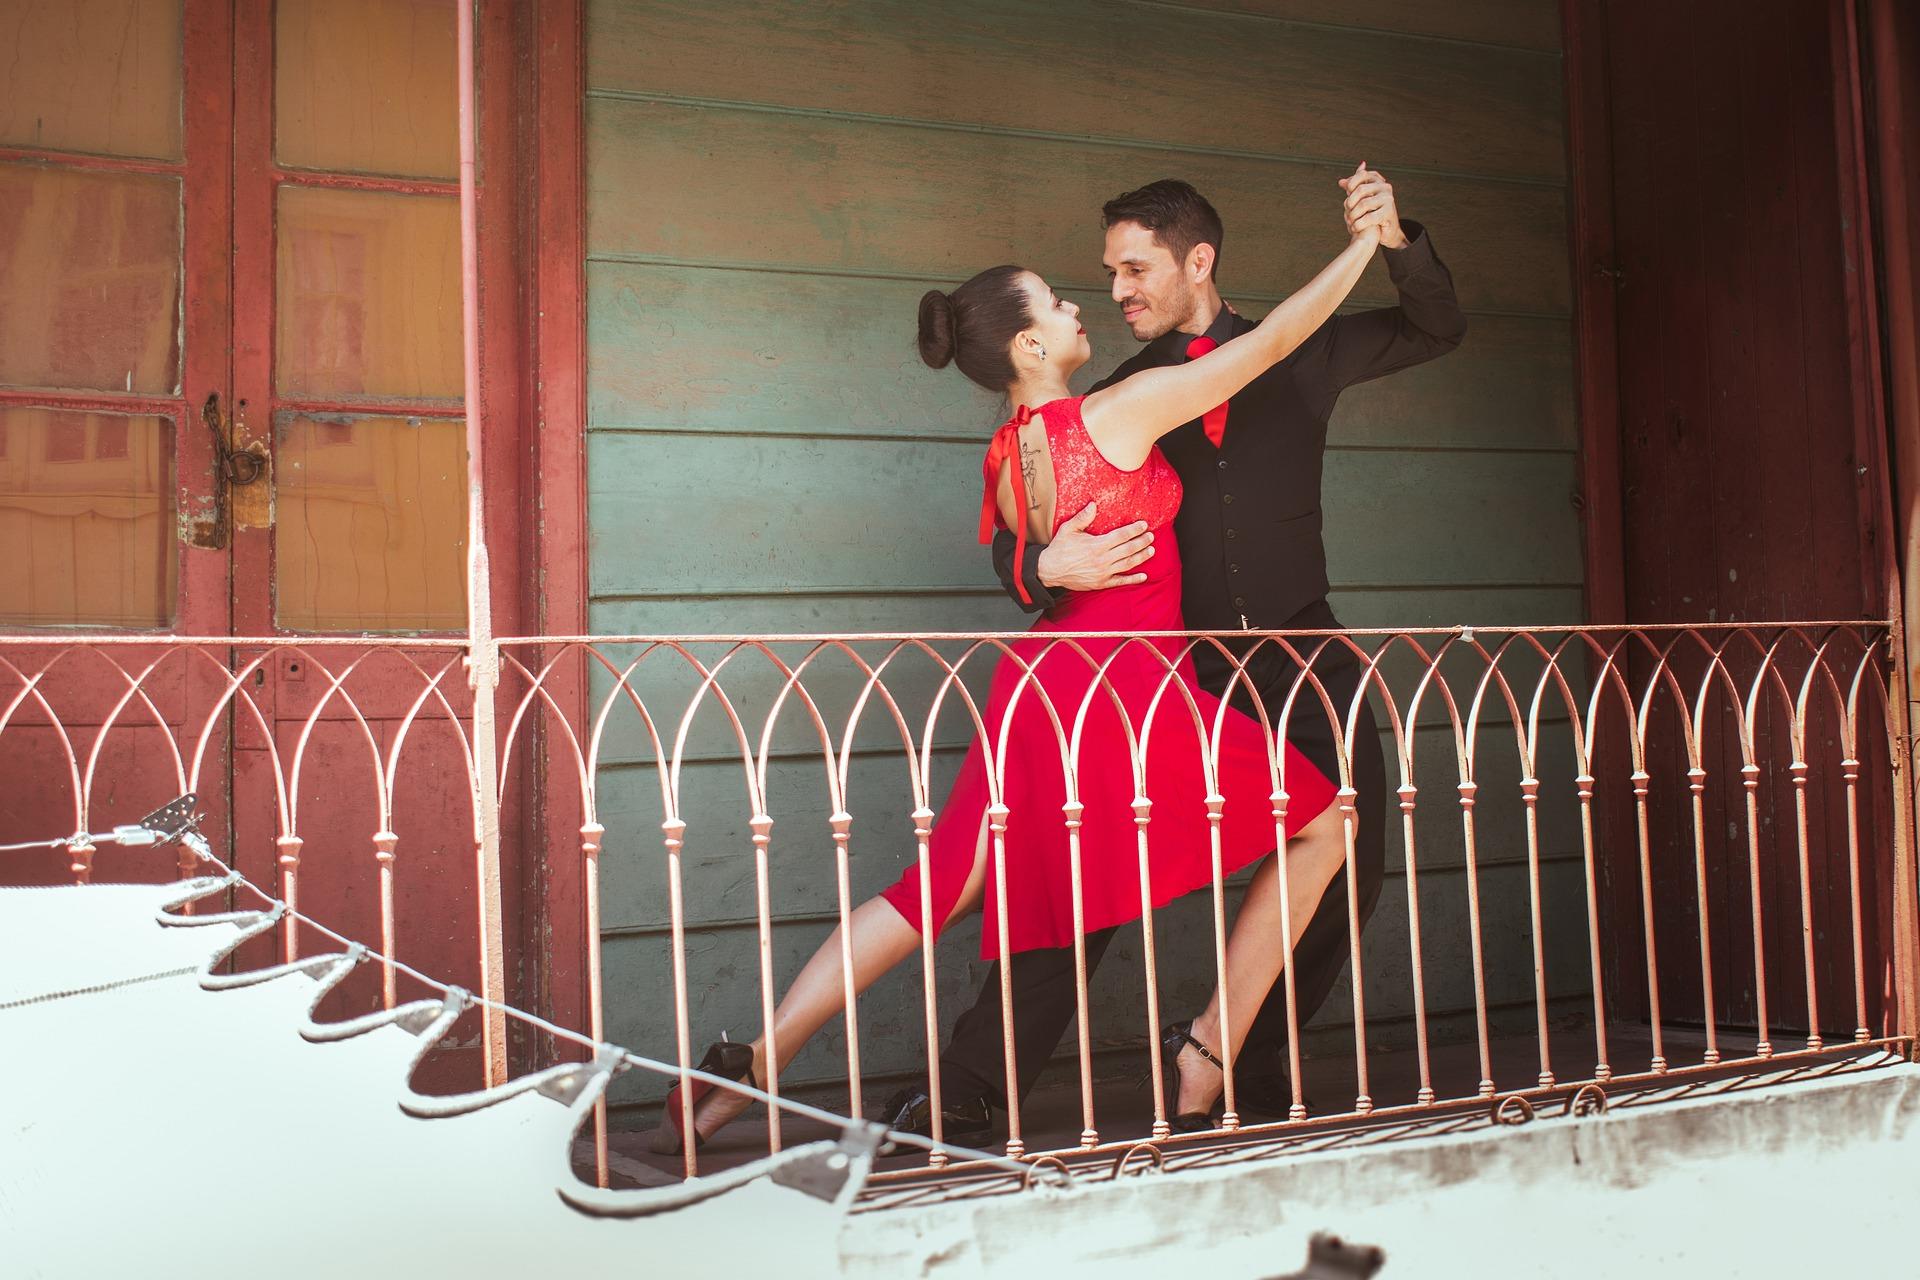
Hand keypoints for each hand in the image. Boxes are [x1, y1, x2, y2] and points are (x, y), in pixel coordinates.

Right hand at [1036, 503, 1153, 591]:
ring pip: (1128, 564)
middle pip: (1128, 549)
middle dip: (1141, 542)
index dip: (1134, 530)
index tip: (1143, 525)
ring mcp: (1103, 573)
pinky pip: (1120, 582)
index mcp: (1096, 545)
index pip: (1121, 536)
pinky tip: (1143, 576)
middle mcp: (1102, 560)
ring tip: (1151, 550)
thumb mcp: (1068, 529)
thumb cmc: (1059, 548)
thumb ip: (1082, 517)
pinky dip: (1133, 579)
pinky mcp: (1101, 583)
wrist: (1049, 570)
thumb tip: (1093, 504)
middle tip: (1151, 536)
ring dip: (1141, 557)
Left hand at [1339, 161, 1407, 250]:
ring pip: (1364, 204)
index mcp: (1378, 182)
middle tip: (1346, 211)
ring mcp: (1388, 199)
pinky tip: (1355, 228)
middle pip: (1361, 189)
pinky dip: (1358, 224)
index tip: (1347, 192)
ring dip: (1353, 215)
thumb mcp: (1362, 199)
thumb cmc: (1373, 213)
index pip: (1363, 174)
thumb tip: (1341, 182)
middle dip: (1350, 202)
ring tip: (1350, 222)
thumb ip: (1353, 189)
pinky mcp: (1389, 213)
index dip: (1352, 182)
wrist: (1387, 230)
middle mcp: (1385, 188)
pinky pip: (1369, 217)